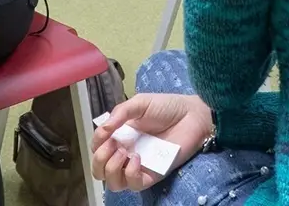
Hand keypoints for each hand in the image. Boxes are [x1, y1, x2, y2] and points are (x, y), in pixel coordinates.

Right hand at [91, 93, 212, 192]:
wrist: (192, 115)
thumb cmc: (167, 106)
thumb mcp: (139, 103)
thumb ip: (119, 113)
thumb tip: (102, 129)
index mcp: (120, 135)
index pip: (97, 148)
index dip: (96, 144)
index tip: (105, 135)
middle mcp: (125, 152)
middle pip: (99, 170)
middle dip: (99, 160)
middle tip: (112, 146)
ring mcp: (138, 165)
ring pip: (113, 183)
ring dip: (111, 169)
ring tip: (124, 153)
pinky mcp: (152, 174)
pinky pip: (134, 185)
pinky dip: (129, 174)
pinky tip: (136, 158)